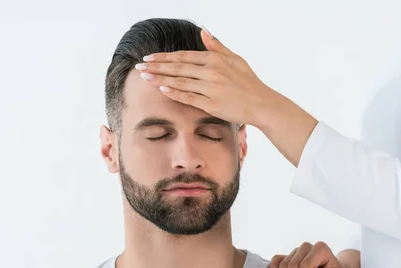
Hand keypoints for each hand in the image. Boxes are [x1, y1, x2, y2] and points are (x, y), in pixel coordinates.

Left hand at [135, 26, 272, 126]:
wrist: (261, 103)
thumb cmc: (248, 82)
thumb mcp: (235, 59)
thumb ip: (217, 46)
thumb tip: (203, 31)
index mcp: (215, 59)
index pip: (183, 56)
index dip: (164, 57)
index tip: (149, 58)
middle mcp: (211, 71)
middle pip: (178, 67)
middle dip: (156, 66)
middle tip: (139, 67)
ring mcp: (211, 88)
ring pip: (180, 81)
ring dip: (160, 78)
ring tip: (144, 77)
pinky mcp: (212, 104)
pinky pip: (189, 97)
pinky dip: (174, 93)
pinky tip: (161, 89)